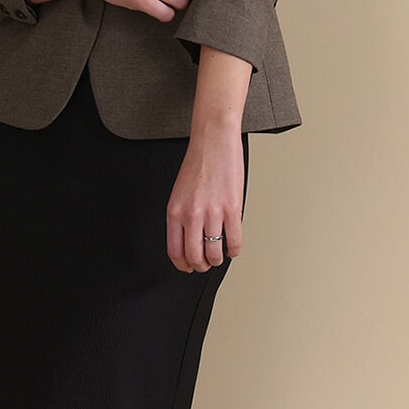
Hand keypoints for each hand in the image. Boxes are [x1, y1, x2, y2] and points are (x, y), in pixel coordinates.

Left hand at [166, 126, 244, 272]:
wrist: (214, 141)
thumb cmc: (198, 163)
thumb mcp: (179, 193)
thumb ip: (182, 217)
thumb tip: (189, 241)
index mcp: (175, 211)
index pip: (175, 251)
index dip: (182, 265)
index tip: (188, 267)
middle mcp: (191, 215)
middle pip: (195, 257)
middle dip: (201, 266)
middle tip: (205, 264)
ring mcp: (212, 213)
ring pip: (214, 253)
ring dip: (217, 260)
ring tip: (219, 256)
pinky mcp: (233, 210)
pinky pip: (234, 241)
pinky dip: (234, 250)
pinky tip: (233, 248)